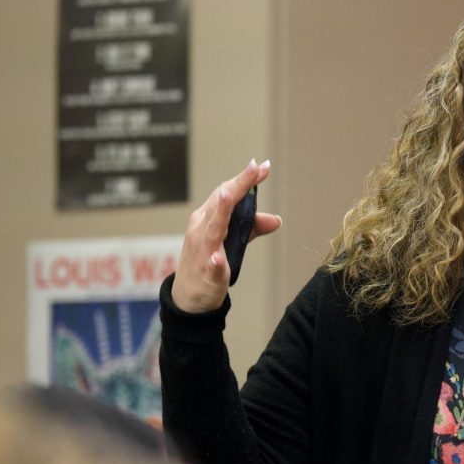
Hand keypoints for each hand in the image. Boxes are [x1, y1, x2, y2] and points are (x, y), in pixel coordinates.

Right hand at [172, 159, 281, 312]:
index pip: (225, 193)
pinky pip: (210, 264)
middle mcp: (201, 229)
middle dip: (238, 185)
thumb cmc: (208, 263)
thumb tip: (275, 219)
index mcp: (207, 218)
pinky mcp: (205, 272)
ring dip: (220, 211)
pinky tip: (217, 257)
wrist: (188, 297)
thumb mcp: (232, 242)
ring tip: (229, 196)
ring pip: (212, 227)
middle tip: (255, 168)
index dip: (244, 180)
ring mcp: (202, 250)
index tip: (261, 166)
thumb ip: (252, 228)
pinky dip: (214, 260)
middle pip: (220, 203)